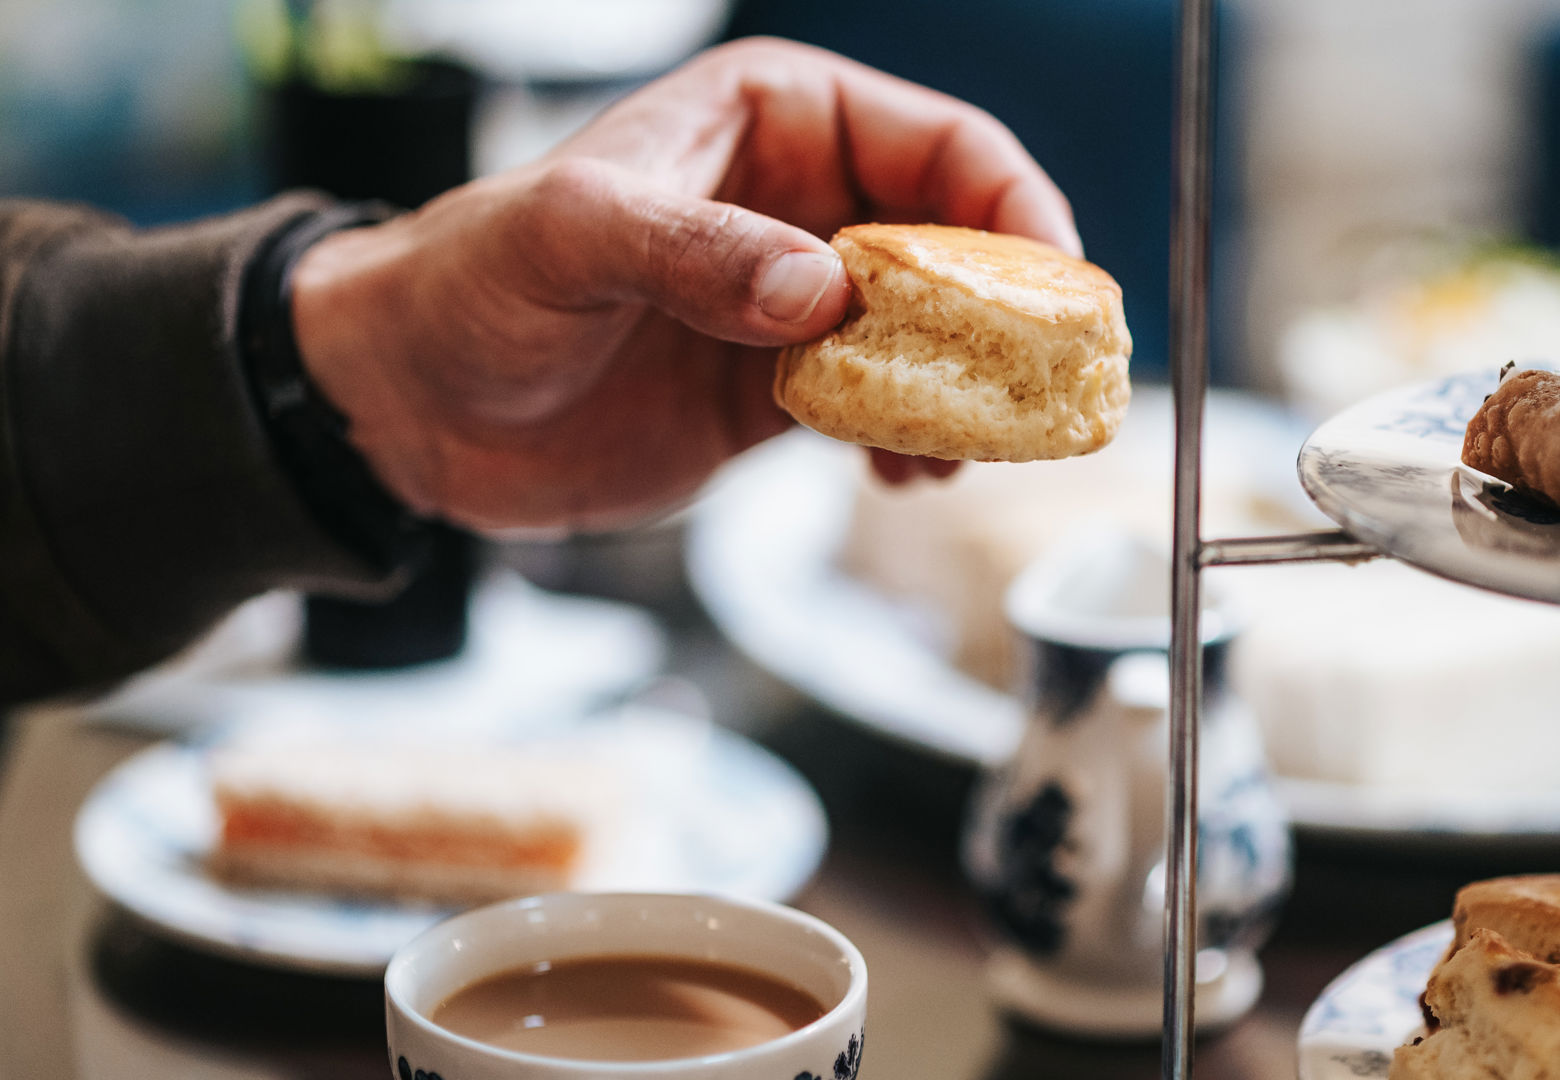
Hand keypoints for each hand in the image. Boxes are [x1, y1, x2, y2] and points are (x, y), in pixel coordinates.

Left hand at [288, 38, 1078, 531]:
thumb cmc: (471, 282)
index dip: (1013, 210)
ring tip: (966, 446)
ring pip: (938, 339)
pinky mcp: (782, 393)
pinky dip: (916, 442)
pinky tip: (907, 475)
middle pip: (962, 249)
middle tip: (1038, 385)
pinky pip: (885, 410)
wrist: (411, 405)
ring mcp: (799, 306)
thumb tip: (823, 291)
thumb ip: (695, 251)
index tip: (1049, 287)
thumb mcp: (571, 238)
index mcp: (777, 121)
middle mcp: (806, 206)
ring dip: (972, 392)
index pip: (942, 146)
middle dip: (1010, 315)